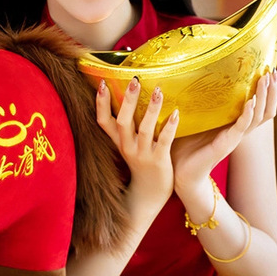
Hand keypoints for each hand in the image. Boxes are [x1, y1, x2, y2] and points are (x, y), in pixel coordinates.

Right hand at [96, 78, 177, 206]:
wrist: (149, 194)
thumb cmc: (140, 163)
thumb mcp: (126, 145)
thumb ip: (125, 126)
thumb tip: (126, 97)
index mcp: (118, 141)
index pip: (103, 121)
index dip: (100, 103)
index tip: (102, 83)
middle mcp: (127, 147)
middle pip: (122, 121)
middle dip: (128, 100)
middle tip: (134, 81)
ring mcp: (142, 154)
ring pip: (144, 129)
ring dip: (151, 109)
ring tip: (158, 91)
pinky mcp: (159, 161)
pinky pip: (163, 141)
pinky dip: (169, 126)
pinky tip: (176, 113)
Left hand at [171, 70, 276, 193]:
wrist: (179, 172)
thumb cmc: (185, 145)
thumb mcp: (196, 118)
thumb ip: (200, 102)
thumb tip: (193, 76)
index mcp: (233, 124)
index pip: (259, 105)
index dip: (267, 90)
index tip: (269, 70)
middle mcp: (238, 131)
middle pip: (265, 110)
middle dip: (271, 91)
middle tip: (273, 72)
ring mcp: (234, 138)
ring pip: (257, 117)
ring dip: (262, 97)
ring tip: (265, 80)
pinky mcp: (225, 144)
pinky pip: (241, 127)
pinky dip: (247, 113)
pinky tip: (250, 101)